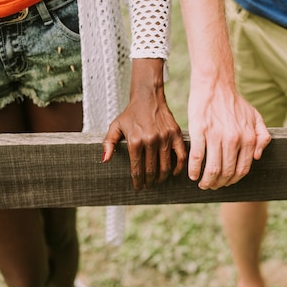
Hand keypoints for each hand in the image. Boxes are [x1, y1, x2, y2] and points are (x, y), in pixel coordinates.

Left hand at [102, 58, 186, 190]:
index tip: (138, 188)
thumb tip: (105, 160)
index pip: (137, 169)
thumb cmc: (130, 114)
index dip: (137, 182)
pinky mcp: (176, 134)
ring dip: (161, 178)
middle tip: (148, 186)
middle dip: (149, 182)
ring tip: (158, 181)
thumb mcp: (115, 126)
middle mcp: (150, 140)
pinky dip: (178, 167)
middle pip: (151, 171)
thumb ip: (108, 143)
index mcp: (135, 141)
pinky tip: (173, 173)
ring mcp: (164, 138)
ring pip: (165, 166)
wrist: (148, 98)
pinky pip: (180, 156)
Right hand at [187, 79, 270, 189]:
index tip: (226, 183)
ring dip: (207, 181)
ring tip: (203, 184)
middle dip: (219, 184)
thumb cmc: (234, 102)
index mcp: (248, 138)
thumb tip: (258, 157)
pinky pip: (197, 157)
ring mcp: (216, 136)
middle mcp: (234, 139)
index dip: (233, 180)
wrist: (215, 85)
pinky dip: (194, 170)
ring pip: (212, 169)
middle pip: (226, 172)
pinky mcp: (199, 131)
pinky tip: (192, 175)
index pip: (242, 169)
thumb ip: (262, 136)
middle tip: (213, 186)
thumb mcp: (255, 117)